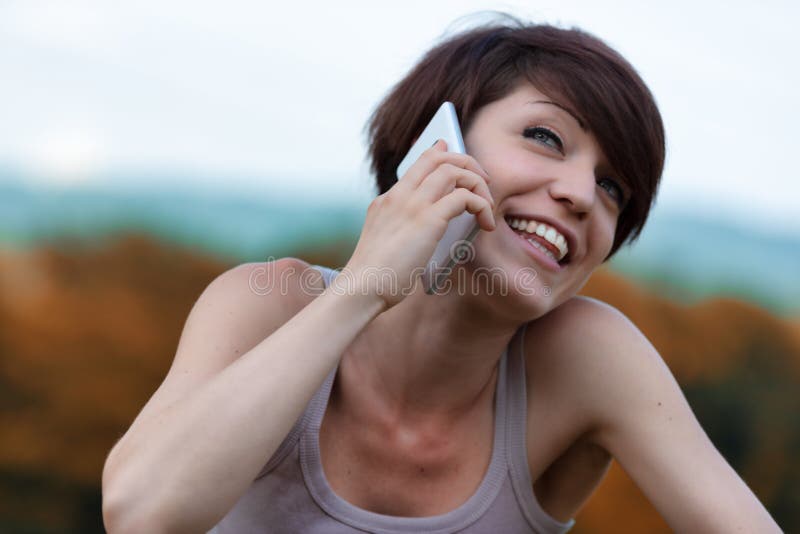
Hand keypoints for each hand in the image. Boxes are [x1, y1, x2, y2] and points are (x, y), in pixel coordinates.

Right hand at [342, 140, 495, 309]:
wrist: (361, 288)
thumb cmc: (375, 277)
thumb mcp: (385, 243)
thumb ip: (402, 229)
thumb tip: (427, 230)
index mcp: (387, 200)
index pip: (420, 163)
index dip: (444, 155)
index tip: (461, 162)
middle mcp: (399, 196)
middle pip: (439, 157)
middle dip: (468, 164)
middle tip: (483, 184)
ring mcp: (412, 205)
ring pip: (453, 170)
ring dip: (477, 184)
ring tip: (487, 207)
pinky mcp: (427, 220)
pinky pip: (464, 197)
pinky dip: (481, 205)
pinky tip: (485, 223)